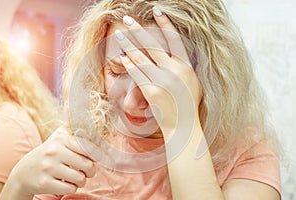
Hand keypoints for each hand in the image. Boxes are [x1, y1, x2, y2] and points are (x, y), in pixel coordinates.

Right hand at [2, 127, 95, 197]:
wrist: (24, 172)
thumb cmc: (49, 155)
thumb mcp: (59, 140)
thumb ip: (77, 135)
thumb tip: (100, 139)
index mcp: (61, 139)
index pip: (88, 148)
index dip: (96, 156)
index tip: (97, 159)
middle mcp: (54, 152)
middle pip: (87, 165)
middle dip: (91, 171)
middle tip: (88, 172)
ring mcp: (48, 167)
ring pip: (80, 178)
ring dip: (82, 181)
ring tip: (77, 178)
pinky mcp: (44, 183)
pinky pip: (71, 188)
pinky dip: (72, 188)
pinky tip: (66, 183)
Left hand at [114, 13, 202, 136]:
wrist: (184, 126)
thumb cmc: (188, 105)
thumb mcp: (194, 83)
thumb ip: (186, 66)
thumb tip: (178, 51)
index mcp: (187, 66)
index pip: (175, 39)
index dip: (165, 23)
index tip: (156, 10)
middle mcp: (176, 71)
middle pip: (154, 45)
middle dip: (138, 30)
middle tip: (127, 19)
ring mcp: (163, 81)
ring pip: (142, 57)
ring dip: (129, 44)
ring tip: (119, 35)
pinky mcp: (152, 91)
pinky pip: (136, 73)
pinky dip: (128, 63)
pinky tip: (121, 55)